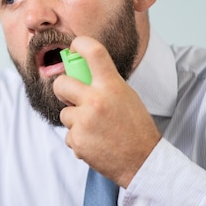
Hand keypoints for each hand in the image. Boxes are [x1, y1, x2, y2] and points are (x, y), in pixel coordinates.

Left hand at [53, 36, 160, 187]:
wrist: (143, 162)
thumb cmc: (135, 128)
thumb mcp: (126, 97)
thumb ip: (104, 84)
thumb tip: (82, 74)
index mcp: (111, 86)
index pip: (93, 52)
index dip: (80, 44)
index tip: (75, 46)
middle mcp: (95, 100)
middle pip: (61, 83)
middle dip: (62, 89)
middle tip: (70, 95)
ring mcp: (84, 121)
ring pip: (65, 113)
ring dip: (75, 120)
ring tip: (96, 129)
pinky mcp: (77, 140)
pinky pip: (69, 134)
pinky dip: (79, 139)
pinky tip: (96, 143)